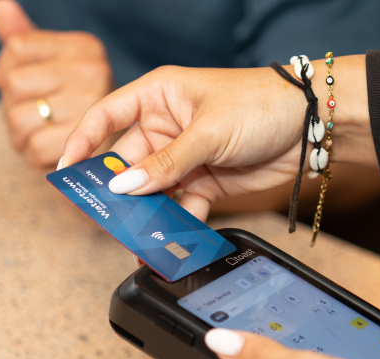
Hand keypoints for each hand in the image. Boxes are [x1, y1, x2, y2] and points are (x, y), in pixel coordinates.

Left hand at [0, 0, 113, 167]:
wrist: (108, 152)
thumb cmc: (73, 106)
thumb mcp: (52, 64)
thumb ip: (24, 38)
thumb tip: (0, 7)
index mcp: (84, 47)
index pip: (17, 47)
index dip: (4, 72)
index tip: (20, 88)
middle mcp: (92, 71)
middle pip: (14, 83)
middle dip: (12, 106)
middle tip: (33, 115)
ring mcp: (90, 107)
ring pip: (17, 118)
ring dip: (19, 133)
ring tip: (40, 132)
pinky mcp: (83, 143)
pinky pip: (32, 147)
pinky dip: (32, 155)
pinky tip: (48, 149)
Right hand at [61, 58, 375, 220]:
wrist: (314, 127)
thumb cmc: (262, 103)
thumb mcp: (208, 130)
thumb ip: (165, 163)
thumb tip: (124, 185)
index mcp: (157, 96)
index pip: (105, 117)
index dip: (82, 143)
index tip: (65, 172)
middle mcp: (165, 126)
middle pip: (125, 162)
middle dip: (114, 191)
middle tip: (101, 217)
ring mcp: (183, 157)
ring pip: (151, 191)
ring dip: (143, 213)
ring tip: (134, 236)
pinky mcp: (204, 182)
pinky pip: (179, 208)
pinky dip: (174, 225)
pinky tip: (168, 241)